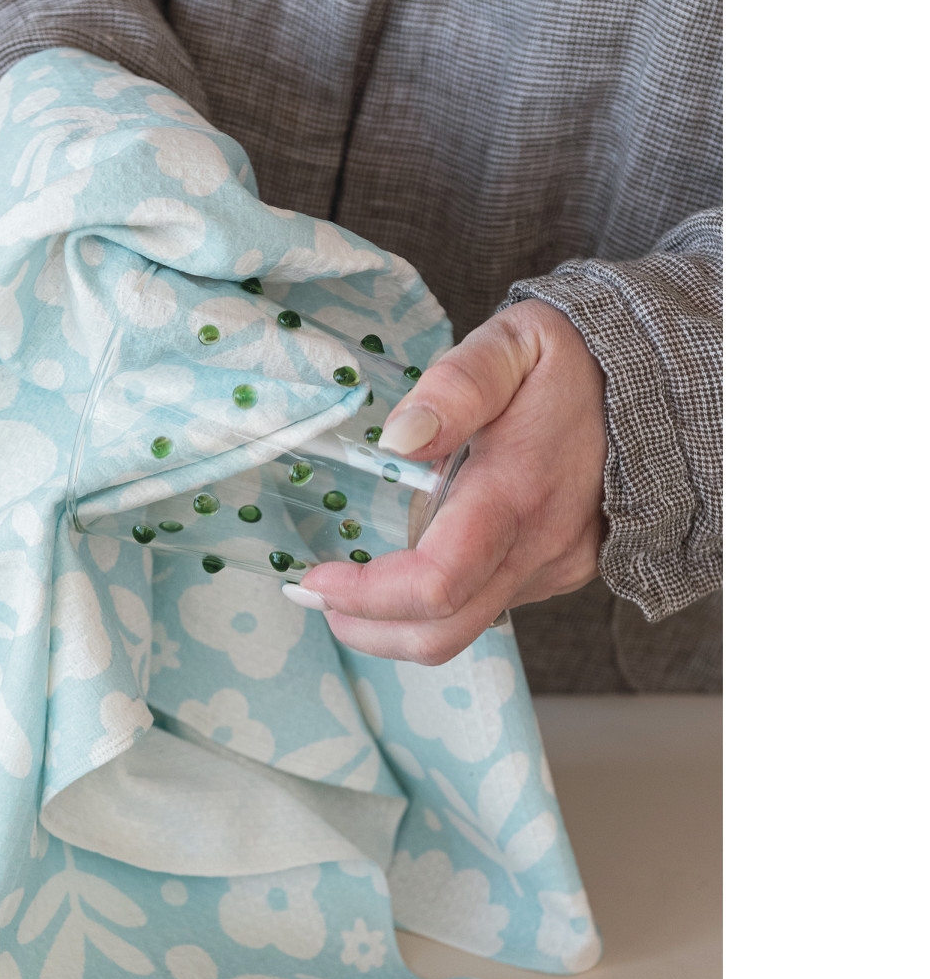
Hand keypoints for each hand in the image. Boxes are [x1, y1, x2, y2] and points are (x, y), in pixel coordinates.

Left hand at [288, 300, 607, 665]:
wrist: (661, 381)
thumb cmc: (574, 360)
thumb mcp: (513, 343)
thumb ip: (455, 385)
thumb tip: (397, 438)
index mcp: (514, 493)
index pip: (434, 584)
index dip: (365, 596)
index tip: (316, 580)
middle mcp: (536, 547)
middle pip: (441, 634)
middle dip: (368, 630)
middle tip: (321, 599)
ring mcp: (553, 568)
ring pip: (463, 630)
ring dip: (399, 621)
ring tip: (357, 585)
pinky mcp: (562, 574)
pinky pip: (489, 607)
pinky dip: (443, 601)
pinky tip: (421, 561)